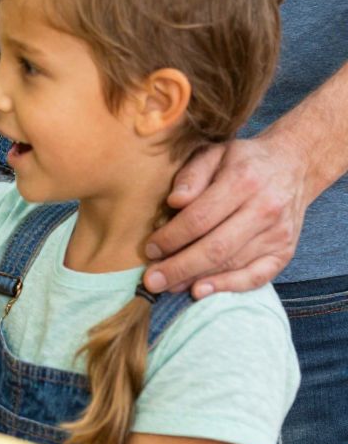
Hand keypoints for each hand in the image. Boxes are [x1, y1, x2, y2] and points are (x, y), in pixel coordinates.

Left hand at [143, 132, 310, 296]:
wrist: (293, 166)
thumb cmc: (244, 161)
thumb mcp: (215, 153)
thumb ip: (192, 175)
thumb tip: (174, 202)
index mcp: (243, 180)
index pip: (200, 217)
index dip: (171, 237)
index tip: (150, 249)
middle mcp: (264, 209)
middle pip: (215, 247)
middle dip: (179, 267)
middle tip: (152, 280)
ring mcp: (277, 233)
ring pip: (232, 263)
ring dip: (196, 279)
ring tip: (169, 286)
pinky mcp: (285, 252)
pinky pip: (255, 277)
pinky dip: (227, 287)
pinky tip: (201, 291)